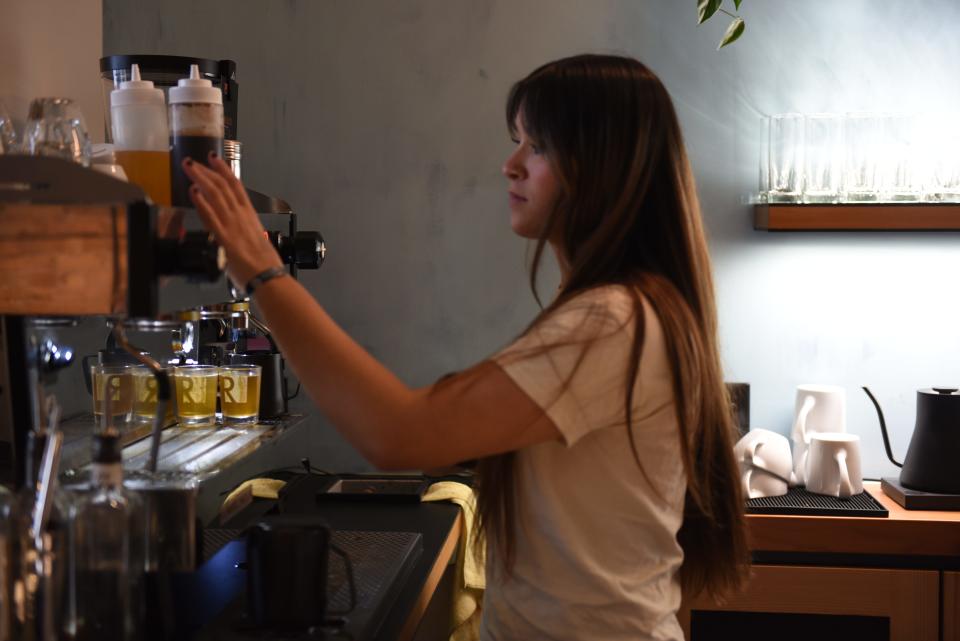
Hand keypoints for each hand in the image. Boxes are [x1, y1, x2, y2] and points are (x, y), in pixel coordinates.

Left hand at [182, 153, 282, 288]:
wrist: (267, 276)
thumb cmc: (265, 264)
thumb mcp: (258, 241)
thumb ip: (247, 233)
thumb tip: (242, 234)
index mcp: (250, 216)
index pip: (236, 186)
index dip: (224, 170)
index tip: (214, 160)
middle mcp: (240, 216)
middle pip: (222, 186)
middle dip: (206, 171)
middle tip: (193, 161)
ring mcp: (232, 225)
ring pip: (215, 195)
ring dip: (200, 179)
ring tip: (189, 168)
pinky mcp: (223, 237)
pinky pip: (210, 215)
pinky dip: (201, 201)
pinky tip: (192, 191)